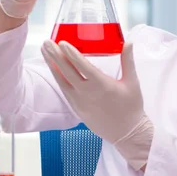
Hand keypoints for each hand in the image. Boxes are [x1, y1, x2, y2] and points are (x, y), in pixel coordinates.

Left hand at [41, 40, 153, 169]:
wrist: (127, 133)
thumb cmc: (131, 107)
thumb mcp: (132, 82)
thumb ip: (128, 60)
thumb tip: (128, 42)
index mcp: (102, 85)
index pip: (83, 66)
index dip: (71, 54)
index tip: (62, 42)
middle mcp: (88, 93)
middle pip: (67, 71)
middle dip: (56, 56)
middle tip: (46, 42)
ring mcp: (80, 102)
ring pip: (62, 81)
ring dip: (52, 65)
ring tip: (44, 51)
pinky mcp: (77, 109)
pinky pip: (64, 90)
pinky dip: (57, 77)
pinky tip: (53, 68)